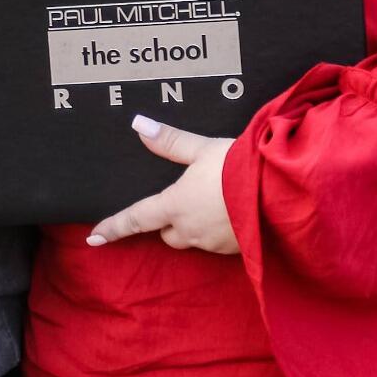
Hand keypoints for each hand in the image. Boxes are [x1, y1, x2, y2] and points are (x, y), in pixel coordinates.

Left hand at [87, 116, 240, 254]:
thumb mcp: (204, 148)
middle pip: (167, 234)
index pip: (136, 219)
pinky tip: (233, 213)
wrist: (282, 193)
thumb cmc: (240, 167)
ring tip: (213, 202)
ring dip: (194, 227)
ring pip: (192, 239)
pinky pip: (216, 243)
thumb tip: (139, 125)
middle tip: (181, 200)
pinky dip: (218, 231)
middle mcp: (190, 230)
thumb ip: (171, 141)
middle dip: (168, 222)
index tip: (94, 238)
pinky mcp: (235, 250)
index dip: (114, 227)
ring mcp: (213, 243)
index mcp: (175, 206)